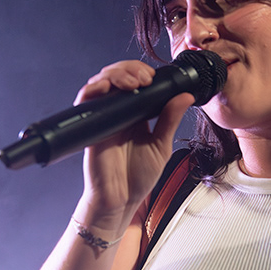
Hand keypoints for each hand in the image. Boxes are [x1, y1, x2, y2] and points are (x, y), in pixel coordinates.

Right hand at [75, 60, 194, 222]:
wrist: (121, 200)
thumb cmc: (138, 178)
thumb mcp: (161, 145)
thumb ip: (170, 120)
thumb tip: (185, 96)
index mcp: (135, 115)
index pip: (134, 81)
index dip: (141, 71)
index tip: (154, 77)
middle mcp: (117, 113)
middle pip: (117, 76)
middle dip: (130, 69)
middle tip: (146, 78)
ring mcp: (102, 118)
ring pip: (101, 82)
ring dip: (116, 74)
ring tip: (134, 82)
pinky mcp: (90, 126)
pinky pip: (86, 100)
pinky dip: (94, 88)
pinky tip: (108, 88)